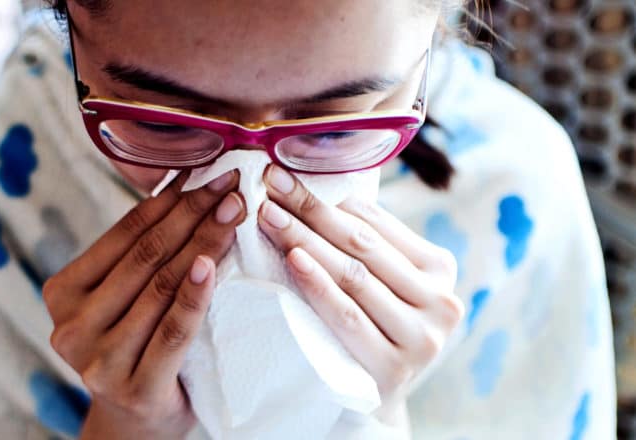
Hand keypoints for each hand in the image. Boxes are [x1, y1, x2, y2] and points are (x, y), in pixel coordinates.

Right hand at [43, 170, 245, 438]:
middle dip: (193, 213)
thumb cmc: (134, 346)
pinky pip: (173, 331)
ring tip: (234, 212)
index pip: (124, 234)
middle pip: (145, 256)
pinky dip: (194, 294)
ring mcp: (99, 360)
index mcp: (61, 292)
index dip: (168, 199)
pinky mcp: (134, 388)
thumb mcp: (120, 300)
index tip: (206, 171)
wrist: (134, 422)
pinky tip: (213, 263)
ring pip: (161, 286)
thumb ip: (136, 257)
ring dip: (204, 242)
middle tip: (230, 184)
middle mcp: (71, 325)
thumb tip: (185, 184)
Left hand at [258, 164, 463, 421]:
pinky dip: (318, 285)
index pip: (375, 223)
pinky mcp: (395, 368)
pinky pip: (347, 316)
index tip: (282, 176)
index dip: (325, 197)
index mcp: (440, 269)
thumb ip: (364, 241)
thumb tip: (314, 185)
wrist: (374, 395)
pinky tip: (293, 259)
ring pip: (354, 276)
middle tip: (270, 186)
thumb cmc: (371, 324)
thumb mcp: (381, 280)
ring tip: (270, 216)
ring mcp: (423, 338)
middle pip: (362, 246)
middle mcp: (441, 302)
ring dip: (306, 240)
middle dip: (310, 211)